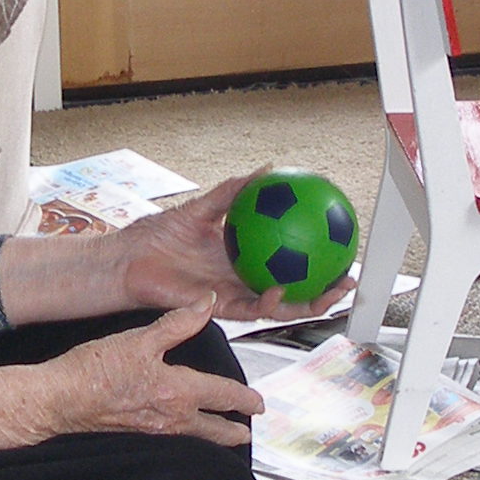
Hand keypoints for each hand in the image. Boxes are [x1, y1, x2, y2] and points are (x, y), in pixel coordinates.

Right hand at [0, 298, 263, 451]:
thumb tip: (207, 302)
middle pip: (215, 432)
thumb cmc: (96, 369)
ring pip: (196, 439)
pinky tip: (182, 435)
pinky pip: (174, 442)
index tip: (259, 403)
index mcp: (179, 391)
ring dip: (214, 438)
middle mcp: (173, 419)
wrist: (59, 400)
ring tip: (224, 436)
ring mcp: (155, 433)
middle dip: (234, 431)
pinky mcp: (137, 437)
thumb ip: (178, 322)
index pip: (224, 396)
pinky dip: (188, 440)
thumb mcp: (140, 339)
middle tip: (247, 431)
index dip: (245, 399)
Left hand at [114, 171, 356, 325]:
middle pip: (294, 291)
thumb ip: (233, 191)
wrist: (130, 261)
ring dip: (306, 304)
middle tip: (349, 278)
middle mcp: (243, 280)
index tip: (342, 247)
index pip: (288, 262)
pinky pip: (249, 309)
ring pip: (280, 307)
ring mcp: (233, 297)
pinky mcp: (218, 309)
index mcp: (244, 258)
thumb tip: (267, 170)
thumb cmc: (158, 235)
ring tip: (330, 294)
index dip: (315, 259)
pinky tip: (280, 291)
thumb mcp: (203, 207)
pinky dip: (267, 302)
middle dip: (324, 290)